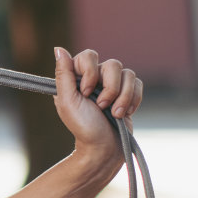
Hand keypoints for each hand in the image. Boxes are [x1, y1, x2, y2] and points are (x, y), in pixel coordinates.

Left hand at [53, 47, 142, 161]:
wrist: (104, 147)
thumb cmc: (83, 126)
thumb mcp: (67, 101)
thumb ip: (63, 74)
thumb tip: (58, 49)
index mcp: (78, 78)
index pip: (88, 56)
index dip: (90, 73)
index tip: (86, 93)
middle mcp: (97, 78)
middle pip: (112, 64)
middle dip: (109, 88)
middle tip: (100, 106)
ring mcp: (114, 85)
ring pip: (128, 74)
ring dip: (122, 97)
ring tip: (114, 114)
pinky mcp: (129, 93)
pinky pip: (138, 83)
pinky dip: (132, 99)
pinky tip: (124, 113)